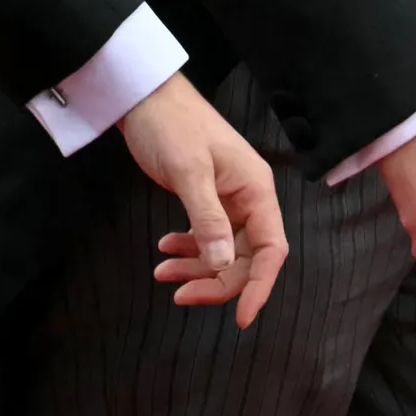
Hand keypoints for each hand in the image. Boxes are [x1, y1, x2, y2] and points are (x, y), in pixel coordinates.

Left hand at [117, 76, 289, 327]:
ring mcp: (229, 199)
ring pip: (224, 251)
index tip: (241, 317)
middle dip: (216, 281)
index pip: (271, 251)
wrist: (144, 98)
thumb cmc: (170, 126)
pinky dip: (189, 249)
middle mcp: (249, 198)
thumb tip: (225, 264)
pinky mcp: (207, 199)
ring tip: (161, 272)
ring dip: (197, 268)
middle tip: (177, 293)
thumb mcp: (188, 172)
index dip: (259, 286)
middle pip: (246, 257)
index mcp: (256, 191)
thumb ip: (207, 219)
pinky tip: (165, 250)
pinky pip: (207, 236)